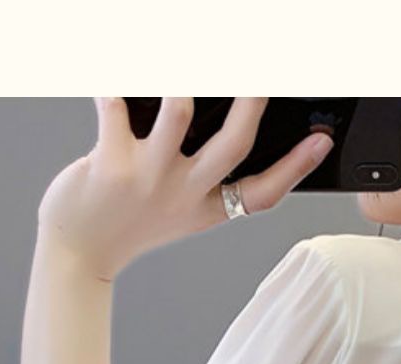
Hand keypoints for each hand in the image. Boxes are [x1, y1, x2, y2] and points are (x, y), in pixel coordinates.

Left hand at [36, 97, 334, 281]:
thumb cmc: (127, 224)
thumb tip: (219, 121)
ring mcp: (149, 177)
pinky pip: (114, 109)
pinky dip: (113, 87)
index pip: (262, 193)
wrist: (78, 252)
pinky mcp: (111, 163)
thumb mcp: (179, 211)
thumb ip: (203, 177)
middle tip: (261, 78)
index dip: (296, 168)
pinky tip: (115, 79)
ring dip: (183, 88)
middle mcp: (184, 192)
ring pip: (178, 117)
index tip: (321, 142)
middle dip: (252, 104)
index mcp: (207, 206)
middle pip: (233, 146)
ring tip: (188, 75)